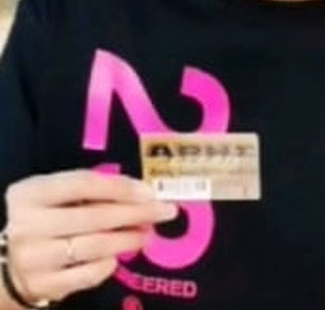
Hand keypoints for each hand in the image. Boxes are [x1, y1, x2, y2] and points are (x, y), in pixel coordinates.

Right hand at [2, 170, 177, 305]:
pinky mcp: (42, 284)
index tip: (150, 191)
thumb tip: (143, 192)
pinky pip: (87, 274)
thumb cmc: (44, 221)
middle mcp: (28, 225)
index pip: (83, 183)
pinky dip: (107, 265)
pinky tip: (117, 257)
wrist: (7, 263)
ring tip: (147, 235)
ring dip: (128, 239)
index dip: (121, 186)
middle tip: (165, 212)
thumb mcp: (56, 198)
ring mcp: (33, 257)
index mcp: (30, 194)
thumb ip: (90, 191)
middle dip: (136, 213)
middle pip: (94, 216)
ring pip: (94, 246)